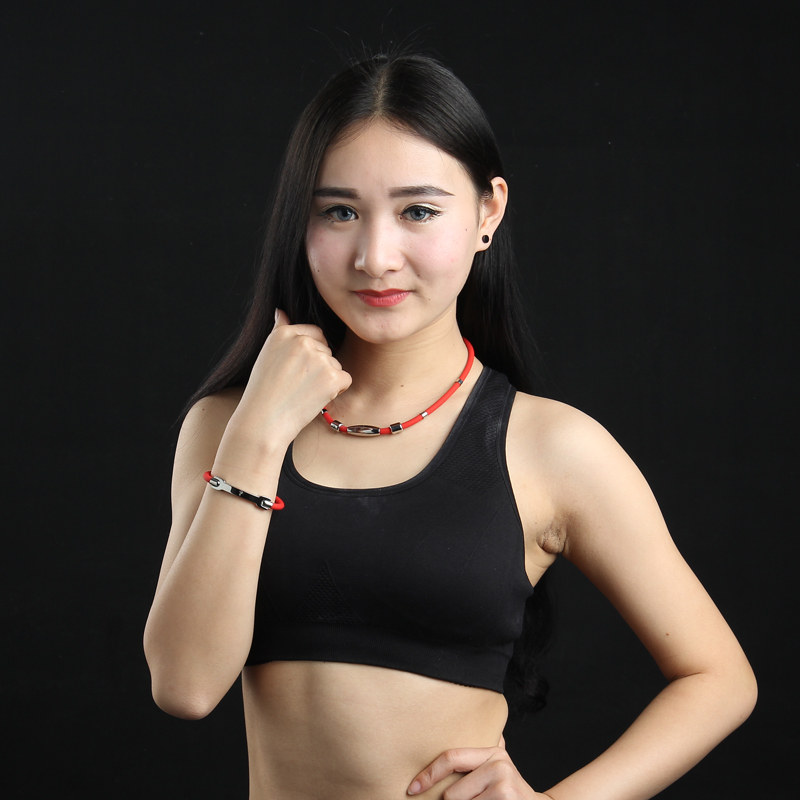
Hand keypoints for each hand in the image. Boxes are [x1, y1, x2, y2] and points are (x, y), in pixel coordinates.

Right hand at [226, 309, 351, 449]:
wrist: (264, 421)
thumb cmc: (264, 392)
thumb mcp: (267, 354)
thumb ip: (279, 331)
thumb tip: (281, 311)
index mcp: (285, 333)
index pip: (315, 334)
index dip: (311, 354)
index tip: (297, 371)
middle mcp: (302, 341)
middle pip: (327, 350)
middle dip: (319, 368)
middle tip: (297, 385)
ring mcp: (318, 358)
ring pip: (336, 365)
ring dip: (326, 380)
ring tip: (303, 393)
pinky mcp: (331, 376)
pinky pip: (345, 379)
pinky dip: (335, 391)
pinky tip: (315, 399)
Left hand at [407, 739, 549, 798]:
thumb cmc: (508, 792)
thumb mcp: (496, 768)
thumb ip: (477, 756)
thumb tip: (437, 734)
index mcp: (492, 751)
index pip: (450, 758)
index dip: (428, 774)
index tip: (412, 788)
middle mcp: (498, 763)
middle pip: (451, 793)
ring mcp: (502, 783)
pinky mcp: (505, 798)